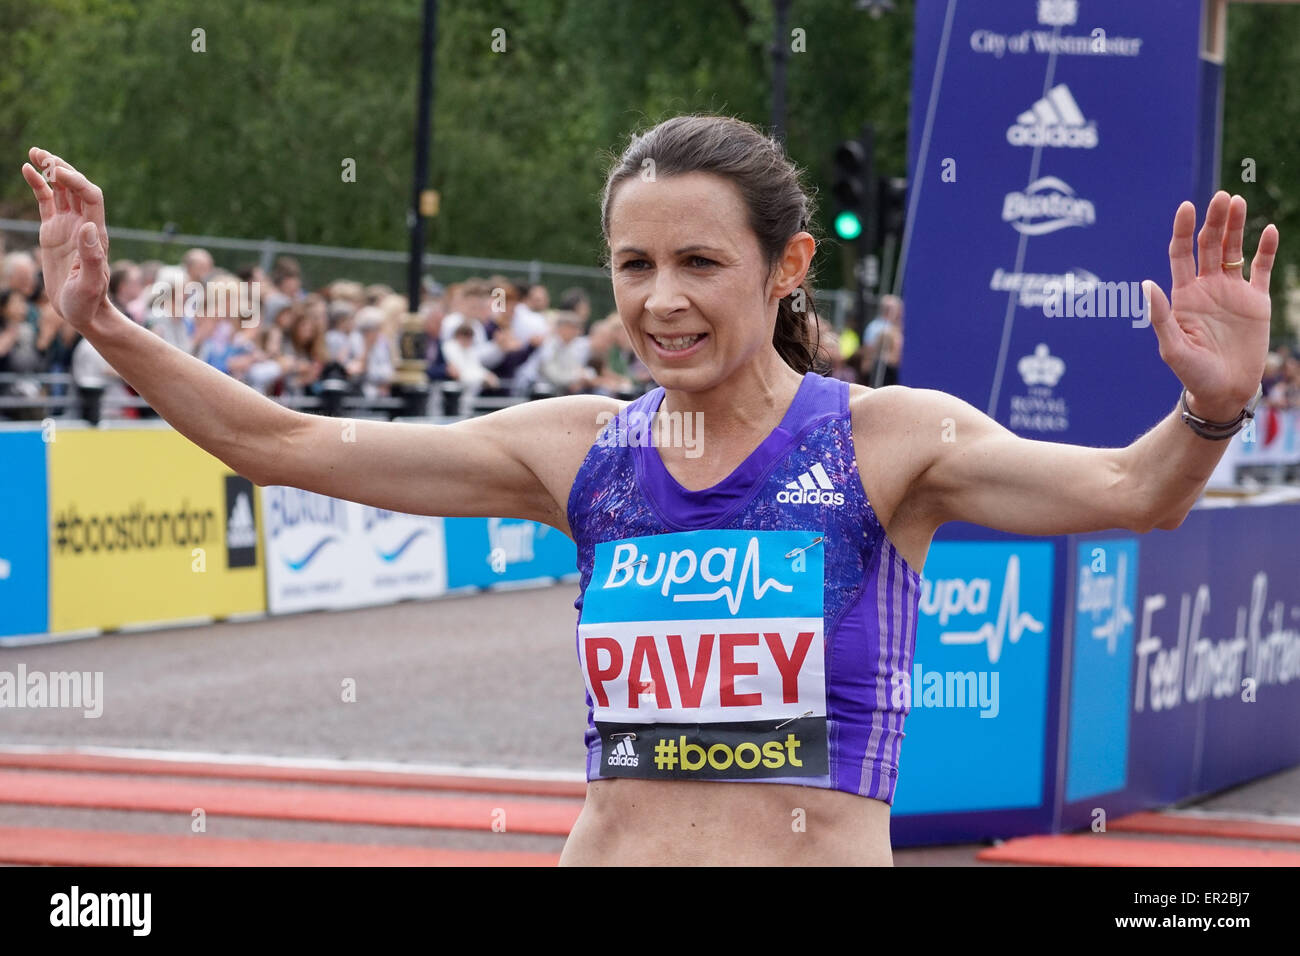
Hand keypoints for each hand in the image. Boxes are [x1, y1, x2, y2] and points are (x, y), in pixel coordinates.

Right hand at [20, 149, 111, 330]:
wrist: (82, 312)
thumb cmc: (88, 302)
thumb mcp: (89, 284)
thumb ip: (92, 257)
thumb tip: (88, 227)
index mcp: (95, 234)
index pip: (90, 197)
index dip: (77, 181)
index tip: (57, 172)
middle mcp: (84, 225)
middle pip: (77, 187)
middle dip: (62, 169)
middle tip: (42, 155)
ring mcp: (69, 226)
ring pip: (62, 190)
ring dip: (51, 170)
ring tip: (35, 153)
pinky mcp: (54, 231)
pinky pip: (47, 202)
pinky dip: (38, 185)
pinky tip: (26, 170)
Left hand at [1146, 191, 1278, 420]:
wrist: (1223, 392)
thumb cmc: (1192, 374)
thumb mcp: (1172, 347)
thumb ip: (1160, 316)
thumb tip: (1147, 284)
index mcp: (1183, 295)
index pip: (1181, 253)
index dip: (1182, 230)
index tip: (1185, 207)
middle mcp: (1207, 288)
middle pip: (1209, 245)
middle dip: (1214, 221)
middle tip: (1221, 197)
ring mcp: (1232, 292)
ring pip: (1234, 250)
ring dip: (1236, 226)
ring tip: (1237, 202)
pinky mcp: (1256, 301)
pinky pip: (1261, 269)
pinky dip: (1266, 249)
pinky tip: (1269, 229)